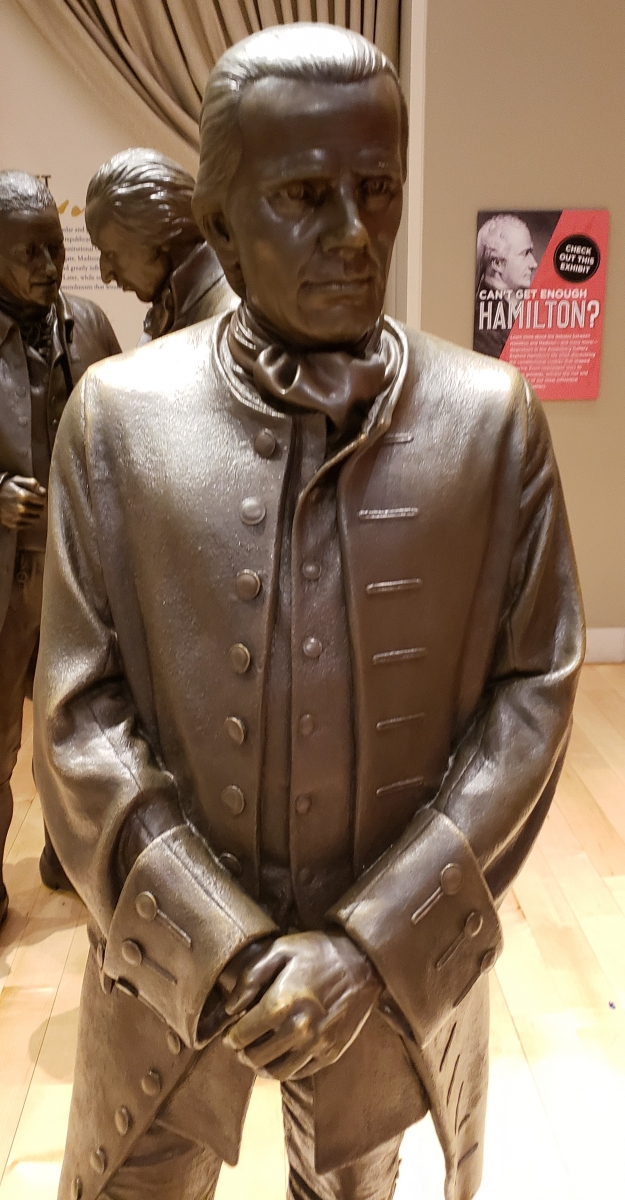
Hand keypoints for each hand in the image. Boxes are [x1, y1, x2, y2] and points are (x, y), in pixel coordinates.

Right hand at [0, 476, 45, 528]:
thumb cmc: (5, 487)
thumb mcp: (17, 480)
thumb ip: (31, 483)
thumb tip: (43, 491)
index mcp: (23, 496)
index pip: (42, 500)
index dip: (43, 498)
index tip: (40, 497)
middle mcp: (21, 508)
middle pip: (40, 510)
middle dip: (40, 506)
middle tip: (35, 503)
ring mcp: (17, 517)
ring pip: (35, 519)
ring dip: (35, 514)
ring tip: (30, 509)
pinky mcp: (14, 524)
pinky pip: (28, 525)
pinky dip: (28, 521)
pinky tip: (25, 515)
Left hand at [222, 931, 381, 1080]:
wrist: (363, 961)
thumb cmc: (318, 952)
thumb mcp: (280, 949)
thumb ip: (250, 977)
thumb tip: (230, 1007)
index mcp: (281, 1002)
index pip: (242, 1034)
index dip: (230, 1037)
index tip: (228, 1034)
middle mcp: (298, 1028)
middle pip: (256, 1057)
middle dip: (242, 1052)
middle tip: (241, 1044)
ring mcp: (317, 1044)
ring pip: (277, 1072)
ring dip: (261, 1067)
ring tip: (257, 1055)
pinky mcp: (332, 1052)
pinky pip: (301, 1072)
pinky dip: (285, 1069)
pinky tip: (281, 1055)